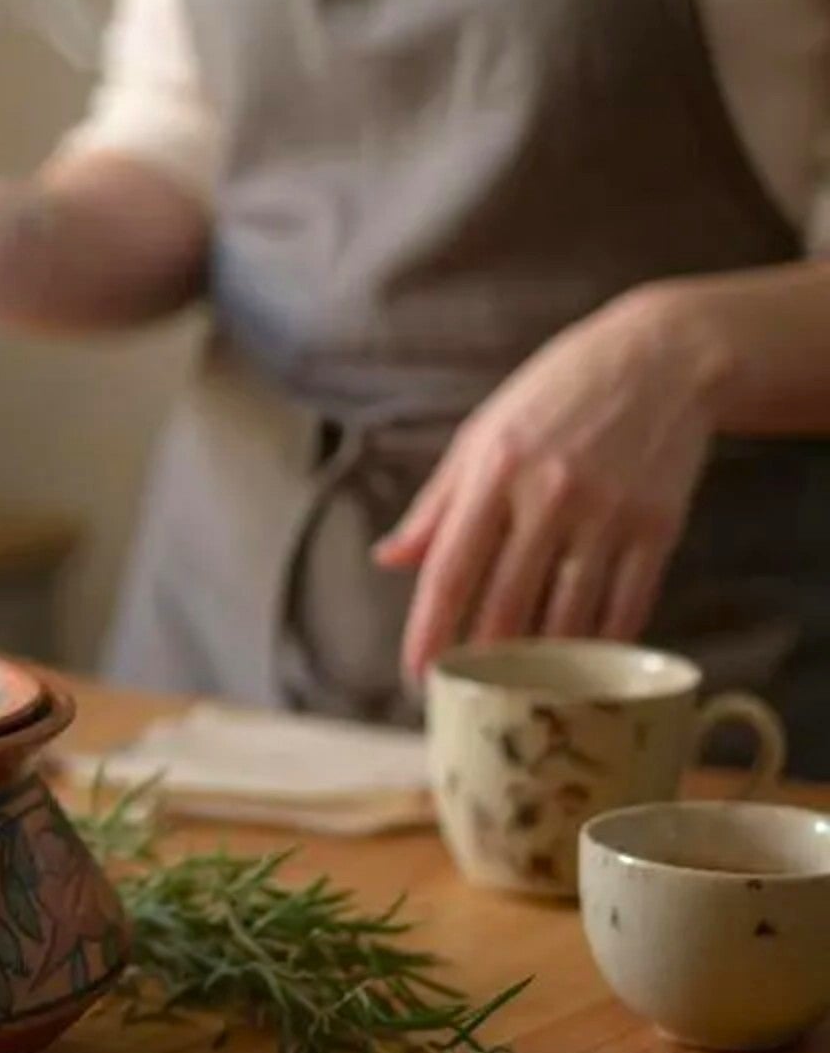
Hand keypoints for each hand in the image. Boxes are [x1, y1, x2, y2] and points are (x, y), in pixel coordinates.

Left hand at [375, 290, 716, 679]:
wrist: (664, 357)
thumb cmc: (556, 395)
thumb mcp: (483, 434)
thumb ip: (436, 503)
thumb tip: (388, 559)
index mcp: (494, 470)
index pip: (451, 569)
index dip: (429, 630)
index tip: (417, 675)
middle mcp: (550, 494)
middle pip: (507, 602)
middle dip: (484, 659)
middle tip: (470, 695)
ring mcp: (609, 513)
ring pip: (569, 613)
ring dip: (543, 661)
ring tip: (522, 690)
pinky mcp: (659, 526)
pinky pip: (628, 605)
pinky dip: (604, 642)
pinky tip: (586, 663)